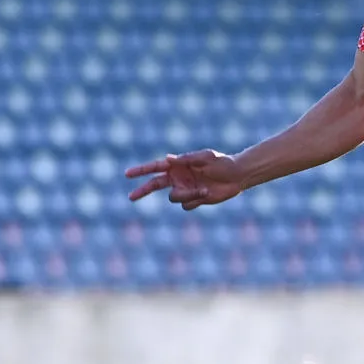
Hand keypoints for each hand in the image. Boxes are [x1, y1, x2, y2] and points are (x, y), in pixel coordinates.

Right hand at [124, 149, 245, 209]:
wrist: (237, 176)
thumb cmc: (222, 162)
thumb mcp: (206, 157)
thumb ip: (187, 159)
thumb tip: (168, 159)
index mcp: (178, 165)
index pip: (154, 168)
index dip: (140, 171)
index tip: (127, 174)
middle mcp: (178, 178)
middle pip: (154, 185)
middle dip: (142, 191)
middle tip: (131, 197)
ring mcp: (185, 190)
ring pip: (174, 198)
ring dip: (187, 195)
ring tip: (204, 189)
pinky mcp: (193, 200)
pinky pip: (186, 206)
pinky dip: (195, 200)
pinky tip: (207, 193)